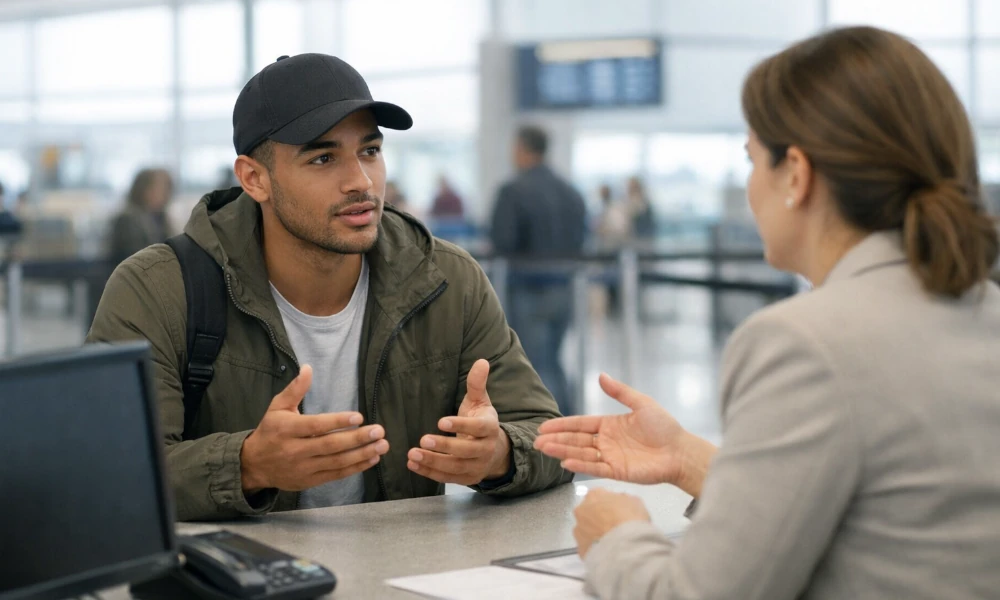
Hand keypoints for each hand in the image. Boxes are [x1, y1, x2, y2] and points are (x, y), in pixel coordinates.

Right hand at [240, 365, 389, 492]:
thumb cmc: (270, 431)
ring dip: (362, 454)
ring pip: (336, 462)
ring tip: (382, 446)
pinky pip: (335, 475)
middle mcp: (295, 450)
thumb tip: (308, 368)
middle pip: (330, 445)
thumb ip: (295, 389)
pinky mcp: (309, 481)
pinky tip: (371, 459)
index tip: (359, 417)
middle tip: (379, 431)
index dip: (337, 422)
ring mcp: (303, 468)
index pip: (316, 426)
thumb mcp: (277, 407)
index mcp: (287, 429)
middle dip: (357, 439)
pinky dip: (355, 468)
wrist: (254, 465)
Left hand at [408, 359, 510, 485]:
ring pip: (455, 467)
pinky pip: (448, 478)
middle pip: (466, 451)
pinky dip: (430, 473)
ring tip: (412, 454)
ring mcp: (478, 466)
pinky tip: (413, 464)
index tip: (440, 422)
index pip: (478, 428)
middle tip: (422, 440)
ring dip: (433, 462)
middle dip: (444, 447)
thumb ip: (477, 383)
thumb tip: (481, 361)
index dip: (460, 425)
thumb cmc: (481, 421)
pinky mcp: (468, 478)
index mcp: (490, 428)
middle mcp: (486, 449)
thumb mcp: (480, 401)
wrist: (494, 450)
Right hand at [534, 373, 716, 496]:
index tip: (544, 426)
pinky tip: (566, 461)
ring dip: (563, 451)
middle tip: (537, 440)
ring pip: (581, 454)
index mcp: (610, 425)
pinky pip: (595, 468)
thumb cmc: (664, 427)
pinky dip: (580, 465)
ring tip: (545, 449)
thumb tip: (600, 375)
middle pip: (576, 440)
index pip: (580, 425)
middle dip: (556, 440)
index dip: (562, 425)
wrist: (680, 451)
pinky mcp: (617, 472)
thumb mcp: (641, 403)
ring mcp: (610, 457)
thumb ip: (620, 392)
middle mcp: (606, 442)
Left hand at [574, 489, 650, 557]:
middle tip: (614, 526)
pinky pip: (588, 546)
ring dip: (596, 533)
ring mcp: (578, 531)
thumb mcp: (635, 502)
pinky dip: (596, 547)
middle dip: (600, 517)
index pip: (599, 494)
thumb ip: (623, 500)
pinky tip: (608, 551)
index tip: (619, 511)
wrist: (625, 548)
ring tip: (612, 541)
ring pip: (586, 529)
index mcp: (594, 495)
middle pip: (589, 511)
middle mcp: (581, 511)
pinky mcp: (580, 549)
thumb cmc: (631, 520)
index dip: (610, 503)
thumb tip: (620, 504)